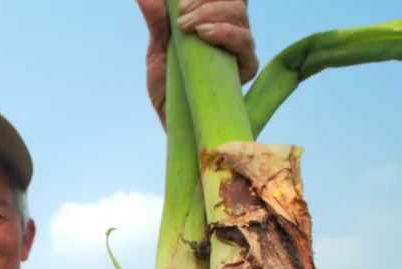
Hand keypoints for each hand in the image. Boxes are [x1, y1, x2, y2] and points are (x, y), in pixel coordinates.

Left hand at [135, 0, 257, 126]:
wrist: (172, 124)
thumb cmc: (168, 90)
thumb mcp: (157, 53)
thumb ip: (156, 23)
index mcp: (215, 26)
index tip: (179, 5)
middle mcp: (232, 36)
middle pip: (234, 3)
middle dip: (206, 3)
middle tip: (181, 18)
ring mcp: (240, 53)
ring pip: (240, 18)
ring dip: (213, 14)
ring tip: (188, 28)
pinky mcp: (245, 71)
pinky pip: (246, 46)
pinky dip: (226, 34)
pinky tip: (206, 34)